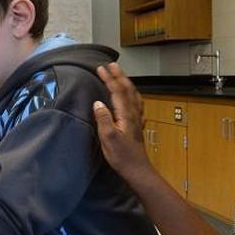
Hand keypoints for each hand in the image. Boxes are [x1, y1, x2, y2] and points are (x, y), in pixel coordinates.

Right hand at [93, 64, 154, 183]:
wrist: (137, 170)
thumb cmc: (121, 156)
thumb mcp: (108, 138)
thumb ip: (103, 119)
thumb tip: (98, 103)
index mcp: (125, 114)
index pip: (117, 91)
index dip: (109, 78)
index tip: (101, 68)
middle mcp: (133, 113)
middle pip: (128, 89)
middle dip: (119, 76)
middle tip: (111, 65)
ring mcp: (137, 119)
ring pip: (134, 95)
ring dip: (127, 83)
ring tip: (120, 75)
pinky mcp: (137, 125)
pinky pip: (137, 104)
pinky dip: (133, 95)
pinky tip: (132, 97)